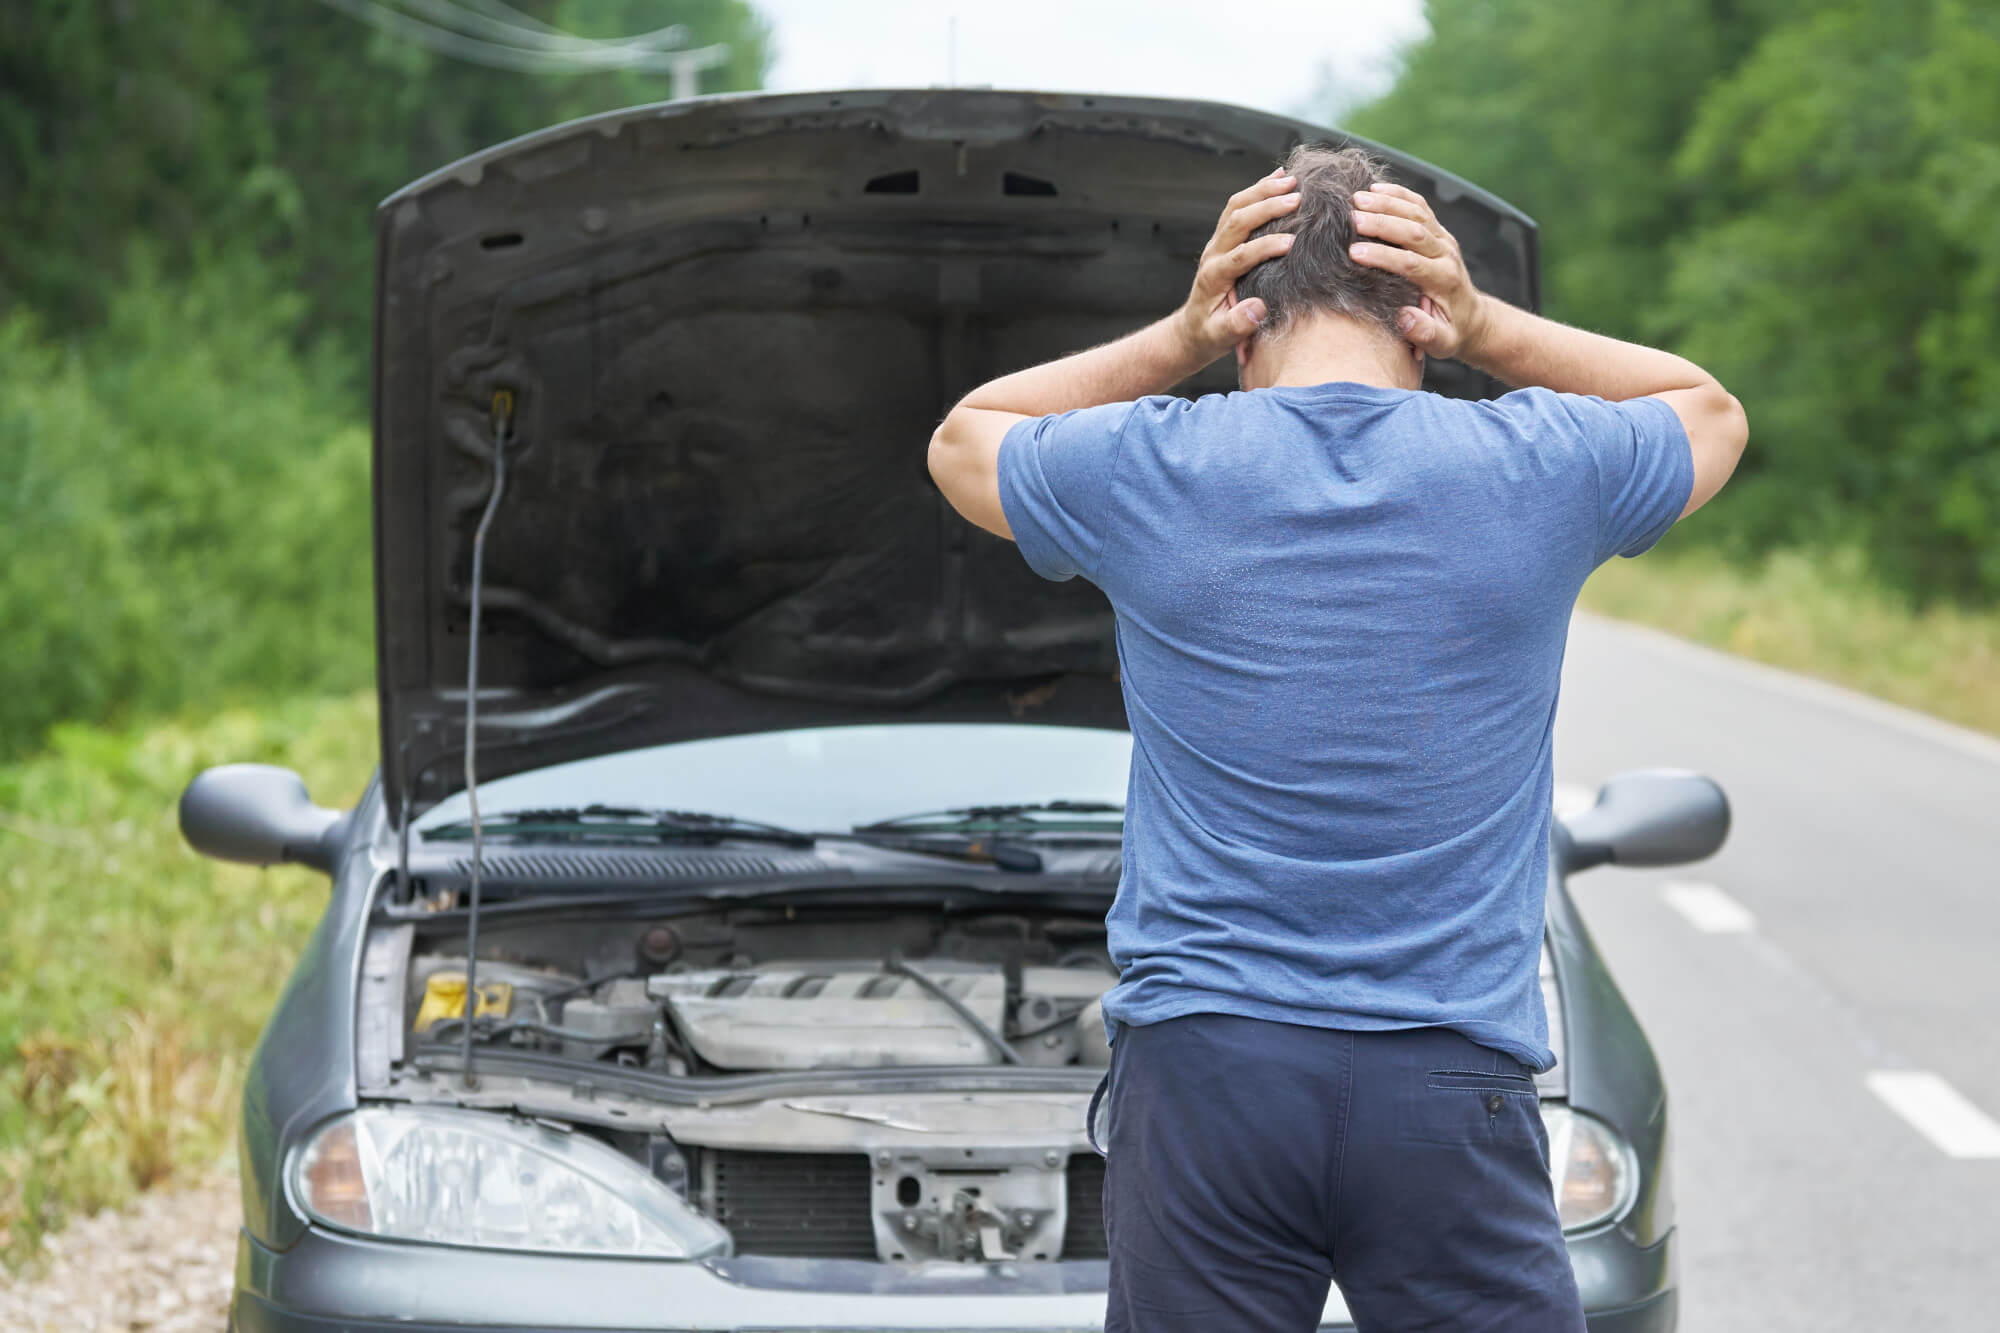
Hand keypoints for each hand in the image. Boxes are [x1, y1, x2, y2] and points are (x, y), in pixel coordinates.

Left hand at [1177, 169, 1300, 362]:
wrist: (1192, 329)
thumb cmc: (1210, 335)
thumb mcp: (1221, 337)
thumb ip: (1238, 325)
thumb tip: (1257, 308)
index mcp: (1214, 277)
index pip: (1240, 255)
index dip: (1265, 247)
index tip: (1292, 242)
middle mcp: (1213, 254)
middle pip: (1237, 220)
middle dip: (1267, 206)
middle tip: (1298, 198)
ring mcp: (1217, 243)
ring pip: (1236, 206)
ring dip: (1263, 190)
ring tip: (1292, 180)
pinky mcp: (1224, 238)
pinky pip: (1238, 206)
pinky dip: (1258, 190)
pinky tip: (1279, 177)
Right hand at [1348, 182, 1488, 360]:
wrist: (1471, 317)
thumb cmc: (1451, 331)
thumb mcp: (1442, 342)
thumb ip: (1425, 333)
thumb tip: (1404, 318)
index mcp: (1444, 280)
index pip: (1412, 263)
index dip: (1383, 256)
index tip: (1354, 254)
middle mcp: (1446, 254)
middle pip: (1414, 231)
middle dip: (1382, 223)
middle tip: (1351, 217)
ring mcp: (1443, 239)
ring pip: (1417, 212)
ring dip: (1387, 203)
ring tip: (1357, 198)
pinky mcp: (1437, 231)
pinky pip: (1420, 206)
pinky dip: (1399, 194)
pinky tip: (1375, 189)